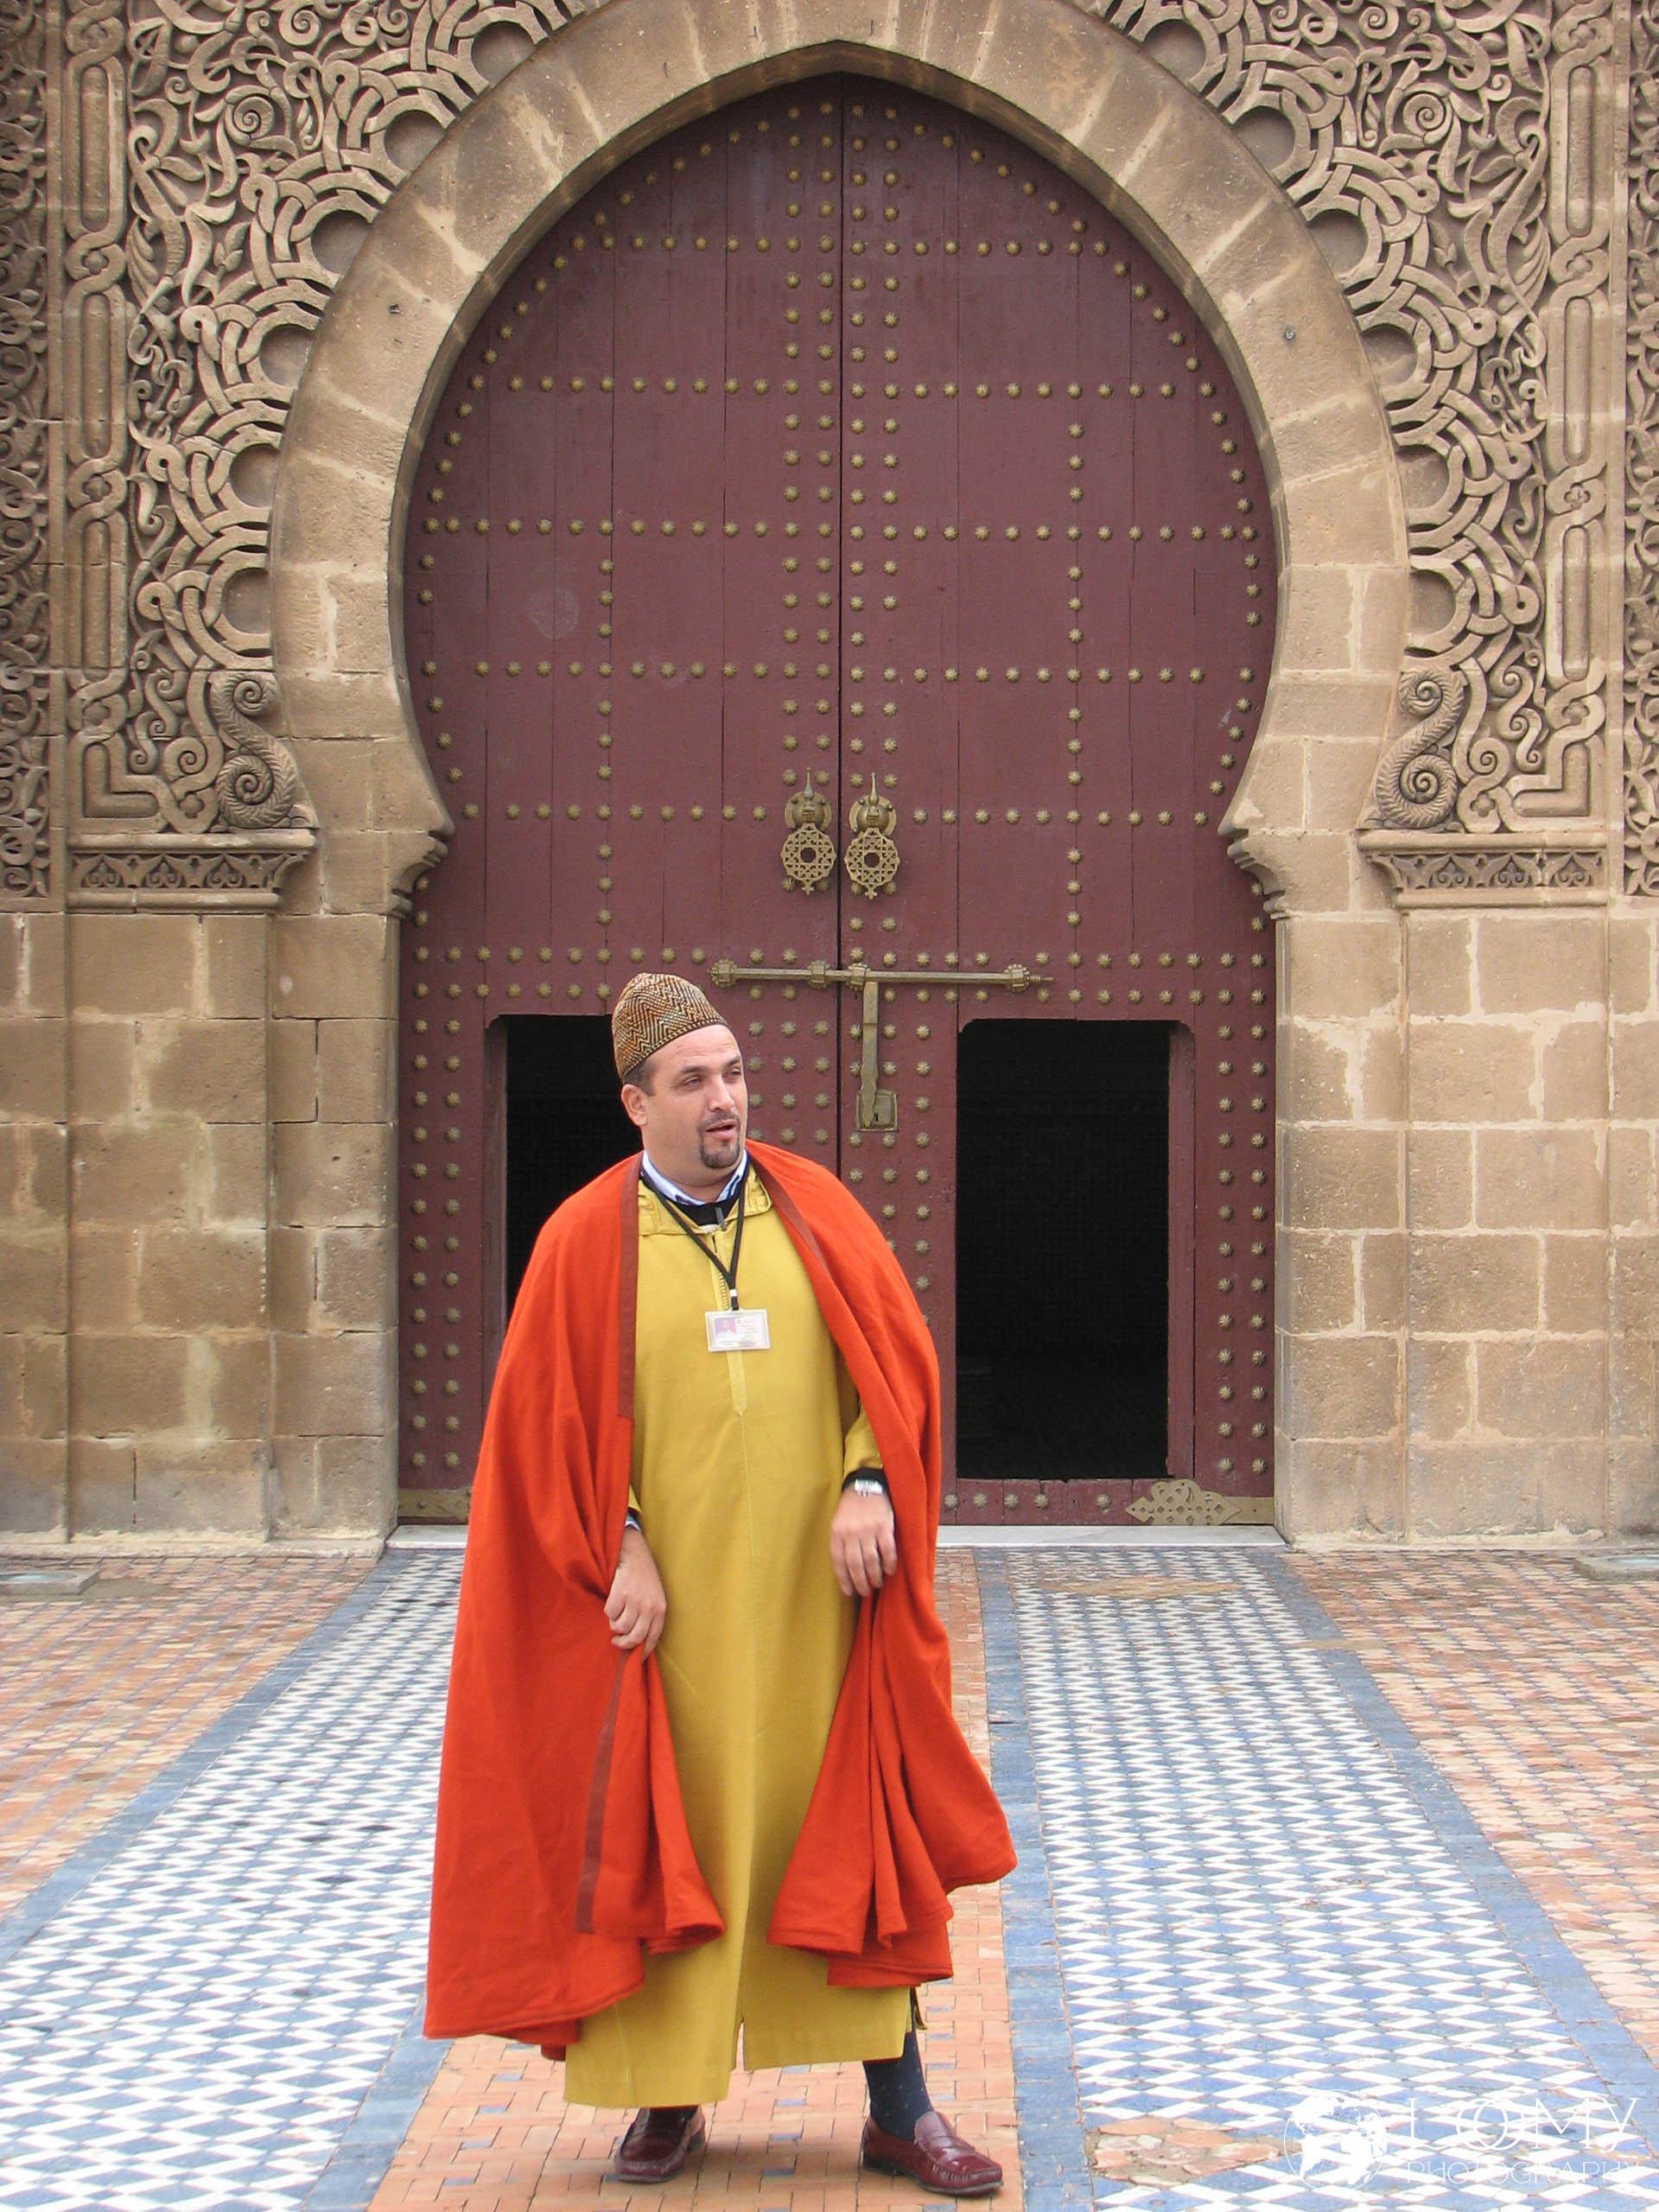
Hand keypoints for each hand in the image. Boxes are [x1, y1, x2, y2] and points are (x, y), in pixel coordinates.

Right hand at [606, 1524, 666, 1653]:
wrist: (634, 1555)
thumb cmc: (644, 1579)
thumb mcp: (654, 1598)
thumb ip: (649, 1617)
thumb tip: (638, 1642)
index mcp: (660, 1610)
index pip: (653, 1638)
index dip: (643, 1652)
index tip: (635, 1659)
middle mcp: (649, 1607)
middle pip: (635, 1637)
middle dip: (623, 1643)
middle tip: (616, 1641)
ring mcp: (635, 1600)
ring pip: (620, 1627)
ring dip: (614, 1624)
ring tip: (616, 1615)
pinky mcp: (621, 1593)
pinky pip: (610, 1613)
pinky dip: (609, 1611)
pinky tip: (613, 1601)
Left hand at [830, 1485, 897, 1598]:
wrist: (867, 1486)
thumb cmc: (852, 1508)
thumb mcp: (838, 1523)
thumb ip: (840, 1544)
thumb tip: (846, 1571)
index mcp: (837, 1533)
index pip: (838, 1562)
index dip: (844, 1580)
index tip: (849, 1592)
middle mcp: (851, 1532)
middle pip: (855, 1565)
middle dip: (861, 1582)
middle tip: (865, 1591)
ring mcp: (868, 1529)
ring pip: (871, 1561)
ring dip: (875, 1576)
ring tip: (877, 1583)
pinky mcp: (884, 1526)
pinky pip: (887, 1550)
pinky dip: (889, 1563)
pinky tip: (889, 1570)